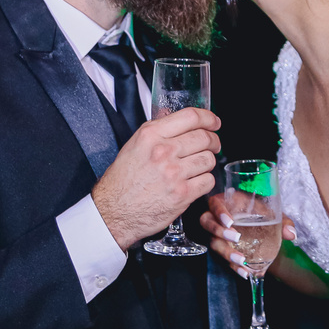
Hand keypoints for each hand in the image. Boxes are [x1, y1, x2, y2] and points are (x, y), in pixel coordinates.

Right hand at [93, 107, 221, 249]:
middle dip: (213, 141)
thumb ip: (157, 132)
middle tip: (213, 145)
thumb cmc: (122, 181)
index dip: (209, 118)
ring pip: (209, 159)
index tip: (214, 122)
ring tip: (199, 166)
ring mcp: (174, 173)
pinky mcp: (182, 194)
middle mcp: (163, 151)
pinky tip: (196, 182)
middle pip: (204, 137)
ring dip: (208, 162)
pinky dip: (205, 181)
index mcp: (151, 135)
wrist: (114, 211)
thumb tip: (176, 118)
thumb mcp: (134, 146)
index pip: (191, 117)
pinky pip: (208, 181)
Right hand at [201, 194, 296, 277]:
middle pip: (207, 223)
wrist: (257, 225)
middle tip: (236, 239)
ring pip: (213, 242)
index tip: (230, 222)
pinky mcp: (221, 248)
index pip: (215, 203)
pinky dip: (233, 266)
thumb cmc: (259, 213)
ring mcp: (216, 234)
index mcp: (227, 202)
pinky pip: (222, 258)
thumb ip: (282, 221)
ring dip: (226, 253)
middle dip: (219, 232)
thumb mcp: (271, 213)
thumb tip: (291, 234)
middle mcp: (217, 217)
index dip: (219, 212)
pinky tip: (244, 273)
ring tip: (241, 261)